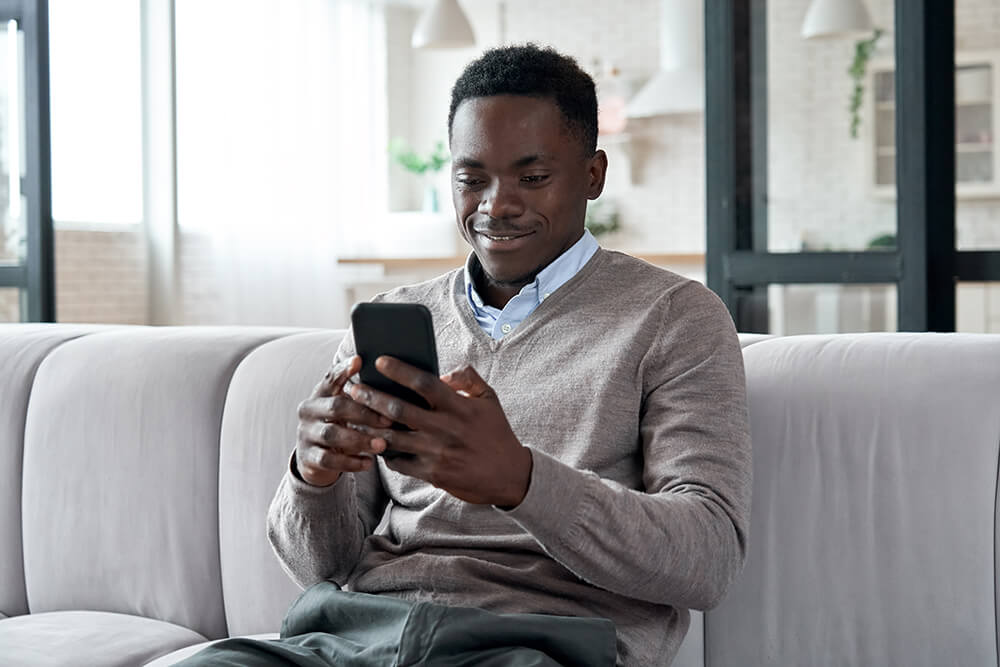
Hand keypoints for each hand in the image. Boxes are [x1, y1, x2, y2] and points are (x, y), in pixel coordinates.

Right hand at [294, 356, 391, 486]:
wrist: (315, 458)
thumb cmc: (340, 426)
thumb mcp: (345, 409)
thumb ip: (361, 396)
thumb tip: (395, 384)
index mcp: (320, 394)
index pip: (331, 378)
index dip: (344, 369)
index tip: (360, 361)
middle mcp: (309, 410)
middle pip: (336, 407)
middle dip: (364, 413)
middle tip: (389, 420)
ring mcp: (306, 434)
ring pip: (332, 434)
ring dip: (360, 439)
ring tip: (382, 444)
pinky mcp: (308, 457)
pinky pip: (329, 460)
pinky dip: (350, 462)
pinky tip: (368, 462)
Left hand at [347, 357, 531, 507]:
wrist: (509, 475)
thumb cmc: (497, 433)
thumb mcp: (490, 399)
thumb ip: (468, 378)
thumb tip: (444, 372)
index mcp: (458, 406)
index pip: (423, 383)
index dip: (399, 370)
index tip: (380, 361)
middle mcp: (445, 428)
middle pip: (398, 410)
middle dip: (371, 397)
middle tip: (354, 389)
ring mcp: (436, 453)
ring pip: (392, 437)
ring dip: (370, 426)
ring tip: (354, 416)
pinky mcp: (432, 474)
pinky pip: (399, 462)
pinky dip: (385, 452)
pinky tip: (375, 443)